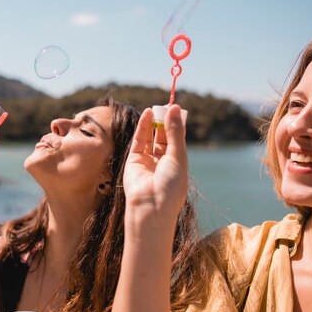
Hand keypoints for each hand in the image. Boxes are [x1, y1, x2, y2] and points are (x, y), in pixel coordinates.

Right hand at [122, 105, 187, 224]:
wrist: (152, 206)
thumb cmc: (170, 185)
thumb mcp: (178, 156)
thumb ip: (175, 132)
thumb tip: (175, 109)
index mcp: (177, 163)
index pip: (176, 139)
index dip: (176, 124)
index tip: (177, 109)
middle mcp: (162, 161)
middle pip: (163, 136)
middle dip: (165, 121)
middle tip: (167, 105)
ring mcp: (147, 161)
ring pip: (150, 137)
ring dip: (154, 122)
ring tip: (157, 107)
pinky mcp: (134, 160)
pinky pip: (139, 140)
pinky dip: (142, 126)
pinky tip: (147, 113)